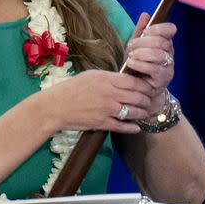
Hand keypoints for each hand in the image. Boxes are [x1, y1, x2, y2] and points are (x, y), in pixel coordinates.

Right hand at [43, 69, 158, 133]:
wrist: (55, 107)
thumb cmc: (71, 88)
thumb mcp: (90, 76)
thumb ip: (108, 77)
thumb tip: (123, 79)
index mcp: (106, 79)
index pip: (133, 81)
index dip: (144, 85)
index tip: (148, 87)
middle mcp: (110, 93)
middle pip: (137, 96)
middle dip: (146, 99)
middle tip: (149, 101)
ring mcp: (107, 109)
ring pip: (133, 111)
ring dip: (142, 113)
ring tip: (144, 113)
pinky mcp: (102, 123)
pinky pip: (122, 126)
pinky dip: (132, 127)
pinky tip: (136, 127)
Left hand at [123, 12, 176, 113]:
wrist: (135, 90)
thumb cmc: (135, 66)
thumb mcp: (134, 47)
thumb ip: (139, 32)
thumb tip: (145, 15)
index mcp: (164, 43)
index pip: (169, 30)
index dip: (159, 28)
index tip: (145, 31)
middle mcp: (169, 54)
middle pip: (162, 42)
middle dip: (144, 42)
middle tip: (131, 45)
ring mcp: (168, 68)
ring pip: (159, 55)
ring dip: (142, 53)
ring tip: (131, 55)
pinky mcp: (163, 80)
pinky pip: (154, 69)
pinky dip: (141, 64)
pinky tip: (131, 63)